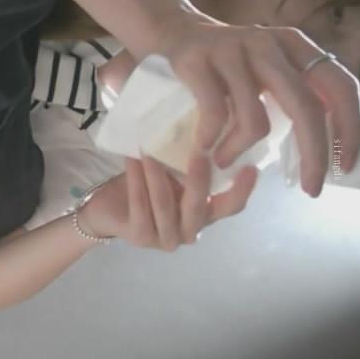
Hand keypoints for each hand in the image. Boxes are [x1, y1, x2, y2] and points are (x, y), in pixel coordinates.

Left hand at [79, 153, 257, 251]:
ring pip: (165, 204)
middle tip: (200, 152)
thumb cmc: (148, 184)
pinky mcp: (140, 237)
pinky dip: (137, 179)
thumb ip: (191, 160)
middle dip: (199, 179)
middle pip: (199, 207)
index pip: (231, 207)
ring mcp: (165, 238)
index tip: (251, 167)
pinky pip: (141, 204)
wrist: (108, 207)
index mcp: (205, 215)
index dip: (242, 190)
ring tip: (150, 147)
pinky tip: (132, 157)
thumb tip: (206, 120)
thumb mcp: (174, 170)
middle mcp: (190, 231)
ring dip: (158, 174)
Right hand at [147, 10, 359, 197]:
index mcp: (296, 47)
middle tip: (311, 189)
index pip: (340, 86)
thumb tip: (326, 149)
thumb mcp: (270, 69)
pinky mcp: (199, 62)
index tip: (345, 166)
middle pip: (306, 107)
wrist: (175, 30)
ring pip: (256, 119)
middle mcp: (269, 45)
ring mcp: (233, 51)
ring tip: (226, 162)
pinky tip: (206, 150)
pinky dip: (213, 141)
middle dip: (314, 155)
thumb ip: (296, 94)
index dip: (351, 128)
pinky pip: (216, 114)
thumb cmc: (230, 65)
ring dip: (243, 151)